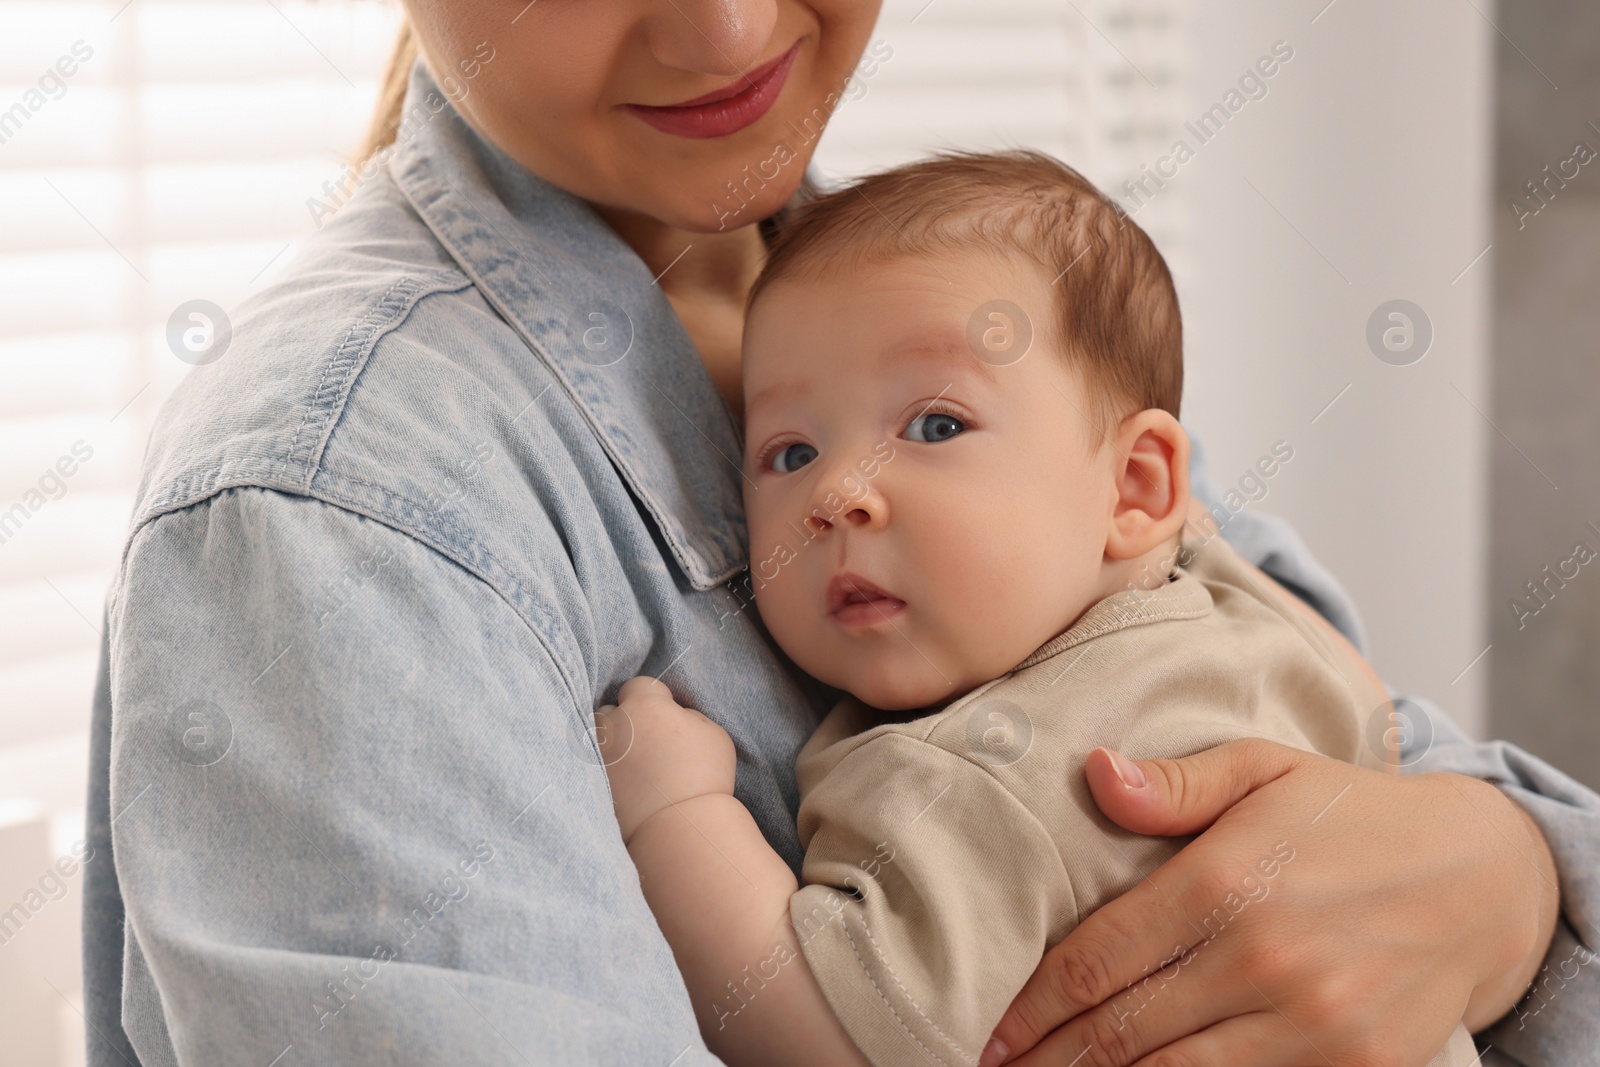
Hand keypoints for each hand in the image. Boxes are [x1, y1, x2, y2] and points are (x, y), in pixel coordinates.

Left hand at [595, 676, 736, 841]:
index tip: (664, 717)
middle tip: (645, 742)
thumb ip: (689, 715)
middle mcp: (613, 725)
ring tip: (631, 764)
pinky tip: (625, 784)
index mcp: (644, 706)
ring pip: (596, 739)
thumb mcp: (713, 734)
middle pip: (610, 710)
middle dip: (624, 721)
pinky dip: (604, 772)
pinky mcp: (589, 783)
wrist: (680, 829)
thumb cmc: (704, 777)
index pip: (638, 686)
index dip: (653, 699)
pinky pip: (591, 768)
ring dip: (610, 745)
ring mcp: (596, 755)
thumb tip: (674, 714)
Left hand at [980, 738, 1558, 1066]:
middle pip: (1124, 1031)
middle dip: (1052, 1060)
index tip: (994, 1030)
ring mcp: (1314, 1024)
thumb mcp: (1266, 770)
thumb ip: (1177, 783)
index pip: (1099, 959)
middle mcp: (1266, 959)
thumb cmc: (1352, 817)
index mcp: (1229, 881)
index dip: (1034, 1005)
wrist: (1483, 879)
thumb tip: (1095, 773)